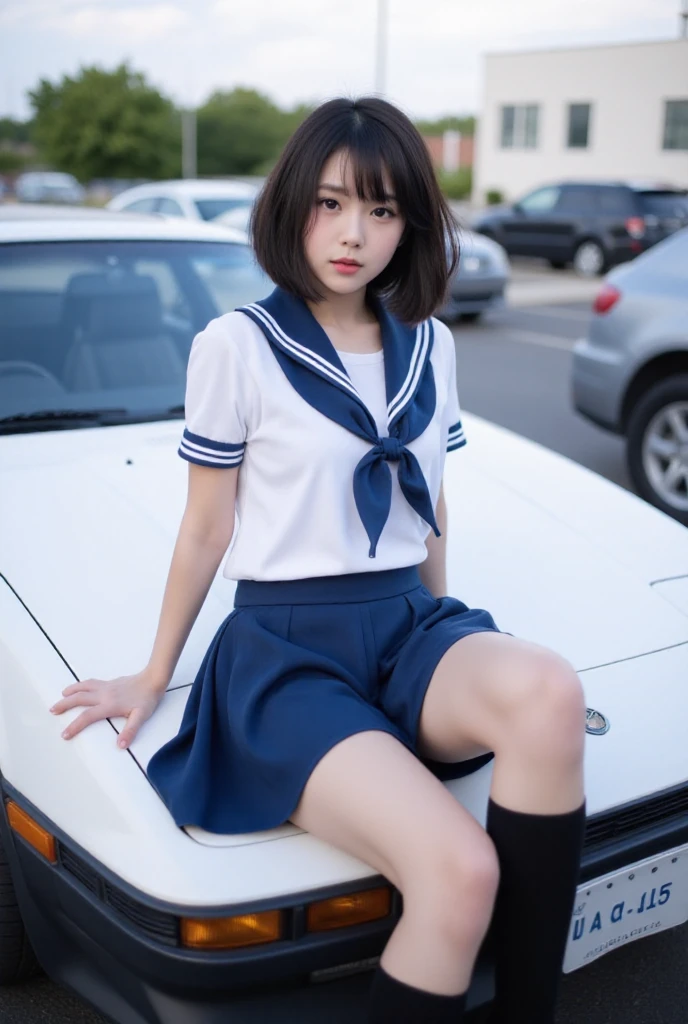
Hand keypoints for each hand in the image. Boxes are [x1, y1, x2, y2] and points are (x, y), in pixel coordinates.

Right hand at [49, 670, 165, 748]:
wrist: (153, 679)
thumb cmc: (147, 699)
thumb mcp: (141, 717)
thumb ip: (130, 731)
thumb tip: (120, 745)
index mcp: (109, 705)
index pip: (87, 716)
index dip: (75, 726)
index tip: (64, 734)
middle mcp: (104, 694)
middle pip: (79, 698)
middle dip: (64, 705)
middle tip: (52, 710)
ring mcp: (106, 687)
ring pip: (83, 687)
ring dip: (71, 691)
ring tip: (61, 696)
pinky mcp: (110, 682)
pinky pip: (91, 683)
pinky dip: (81, 685)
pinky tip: (80, 687)